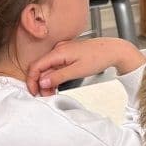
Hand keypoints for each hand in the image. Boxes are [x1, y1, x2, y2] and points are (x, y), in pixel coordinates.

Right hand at [26, 37, 144, 96]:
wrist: (113, 50)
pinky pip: (56, 66)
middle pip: (41, 68)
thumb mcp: (77, 71)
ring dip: (48, 81)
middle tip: (46, 96)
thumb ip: (58, 77)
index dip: (32, 80)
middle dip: (41, 83)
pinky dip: (55, 76)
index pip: (36, 66)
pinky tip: (58, 85)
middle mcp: (59, 49)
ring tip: (52, 93)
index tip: (34, 92)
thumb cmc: (99, 58)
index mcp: (58, 52)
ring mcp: (63, 51)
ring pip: (49, 68)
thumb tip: (42, 82)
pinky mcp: (69, 54)